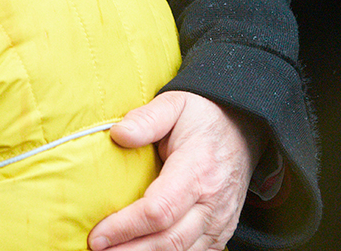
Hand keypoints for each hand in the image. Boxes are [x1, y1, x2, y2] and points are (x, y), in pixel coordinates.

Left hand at [88, 92, 264, 250]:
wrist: (242, 127)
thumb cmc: (202, 117)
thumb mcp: (175, 104)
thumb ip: (147, 119)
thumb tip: (119, 135)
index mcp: (197, 169)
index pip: (159, 210)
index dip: (125, 227)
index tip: (97, 235)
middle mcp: (213, 202)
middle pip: (169, 241)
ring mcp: (220, 221)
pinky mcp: (221, 231)